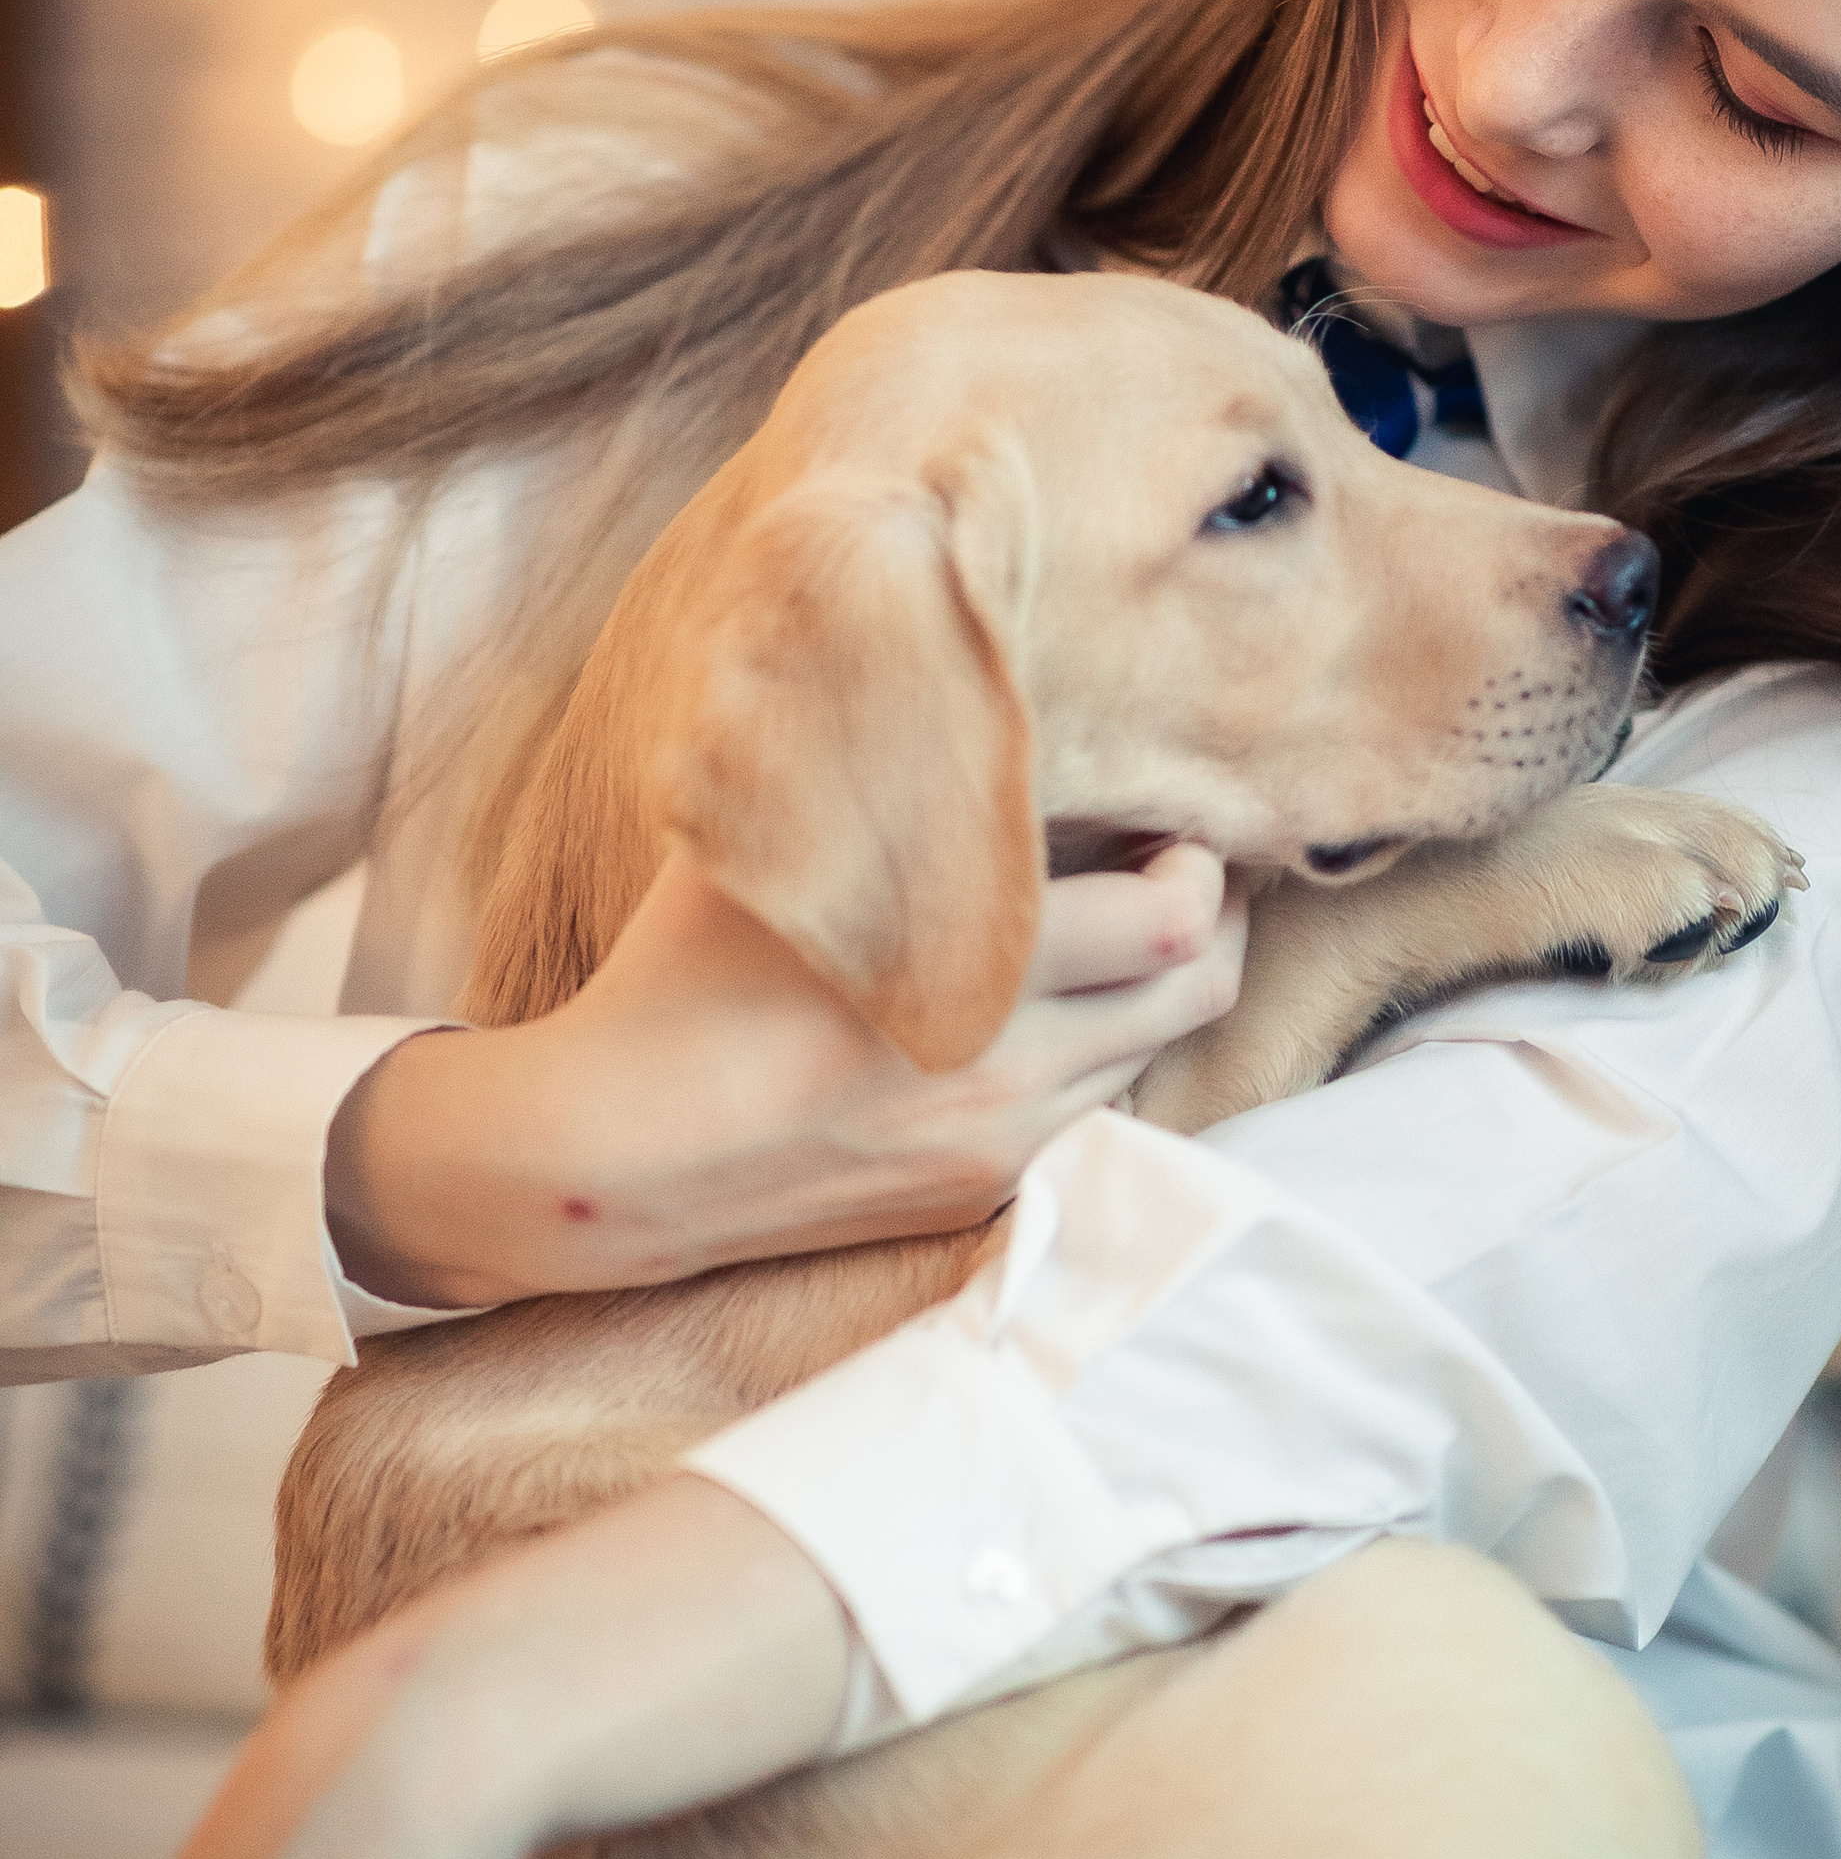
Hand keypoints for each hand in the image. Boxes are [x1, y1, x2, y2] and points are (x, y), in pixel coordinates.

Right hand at [329, 839, 1245, 1306]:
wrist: (609, 1157)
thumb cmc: (678, 975)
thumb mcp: (770, 846)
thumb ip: (871, 770)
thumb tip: (936, 662)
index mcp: (972, 970)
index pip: (1172, 917)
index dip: (1200, 859)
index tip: (1171, 816)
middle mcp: (1009, 1070)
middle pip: (1199, 991)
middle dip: (1213, 917)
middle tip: (1187, 862)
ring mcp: (998, 1146)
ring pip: (1151, 1057)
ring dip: (1156, 993)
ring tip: (1122, 930)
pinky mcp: (975, 1196)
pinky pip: (1085, 1117)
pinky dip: (1095, 1058)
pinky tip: (1047, 1012)